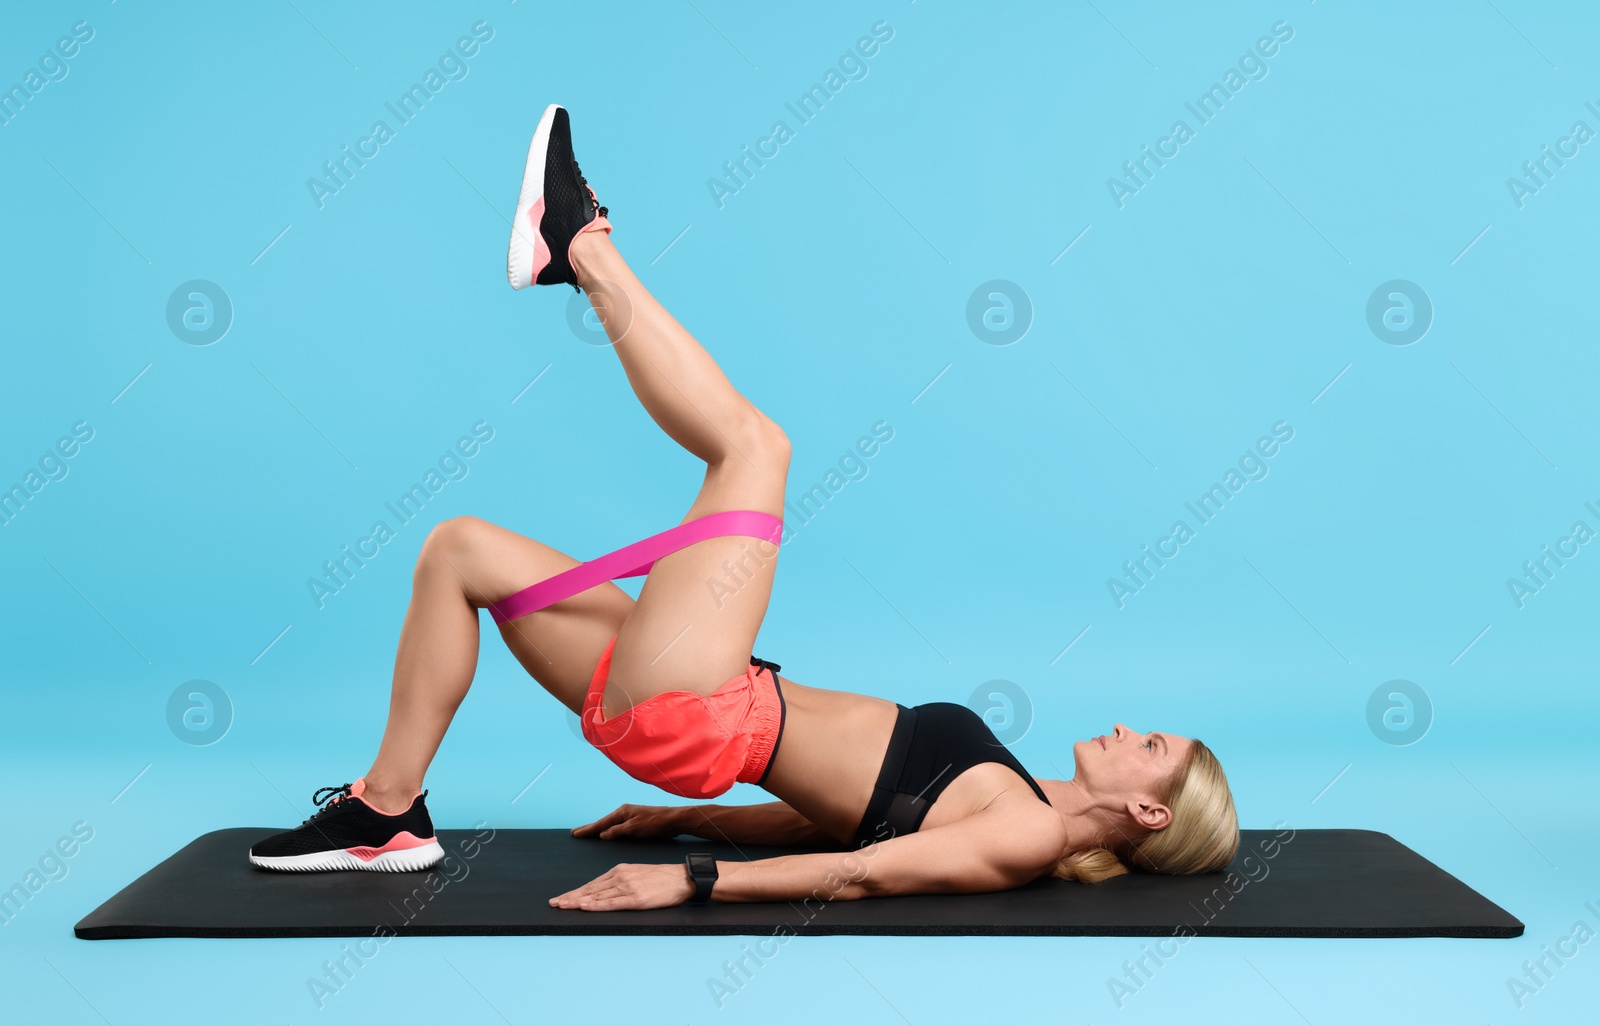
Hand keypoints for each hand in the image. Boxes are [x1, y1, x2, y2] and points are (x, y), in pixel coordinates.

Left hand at [549, 862, 696, 911]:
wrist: (681, 878)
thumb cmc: (661, 878)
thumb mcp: (637, 874)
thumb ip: (620, 881)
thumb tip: (604, 892)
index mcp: (619, 870)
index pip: (592, 884)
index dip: (575, 892)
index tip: (561, 899)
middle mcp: (620, 877)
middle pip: (589, 889)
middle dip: (570, 897)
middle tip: (553, 903)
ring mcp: (626, 887)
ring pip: (596, 896)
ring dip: (577, 902)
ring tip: (562, 906)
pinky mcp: (635, 898)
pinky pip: (611, 903)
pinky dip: (596, 905)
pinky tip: (584, 906)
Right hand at [571, 803, 685, 840]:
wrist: (674, 820)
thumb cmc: (655, 823)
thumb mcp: (634, 828)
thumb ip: (617, 831)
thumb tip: (602, 834)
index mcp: (622, 812)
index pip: (601, 823)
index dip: (588, 829)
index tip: (575, 833)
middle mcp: (624, 812)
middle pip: (603, 822)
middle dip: (590, 828)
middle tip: (575, 833)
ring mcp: (630, 817)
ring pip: (610, 824)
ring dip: (599, 829)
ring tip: (587, 833)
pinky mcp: (636, 822)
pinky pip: (617, 827)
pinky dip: (609, 830)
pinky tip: (608, 834)